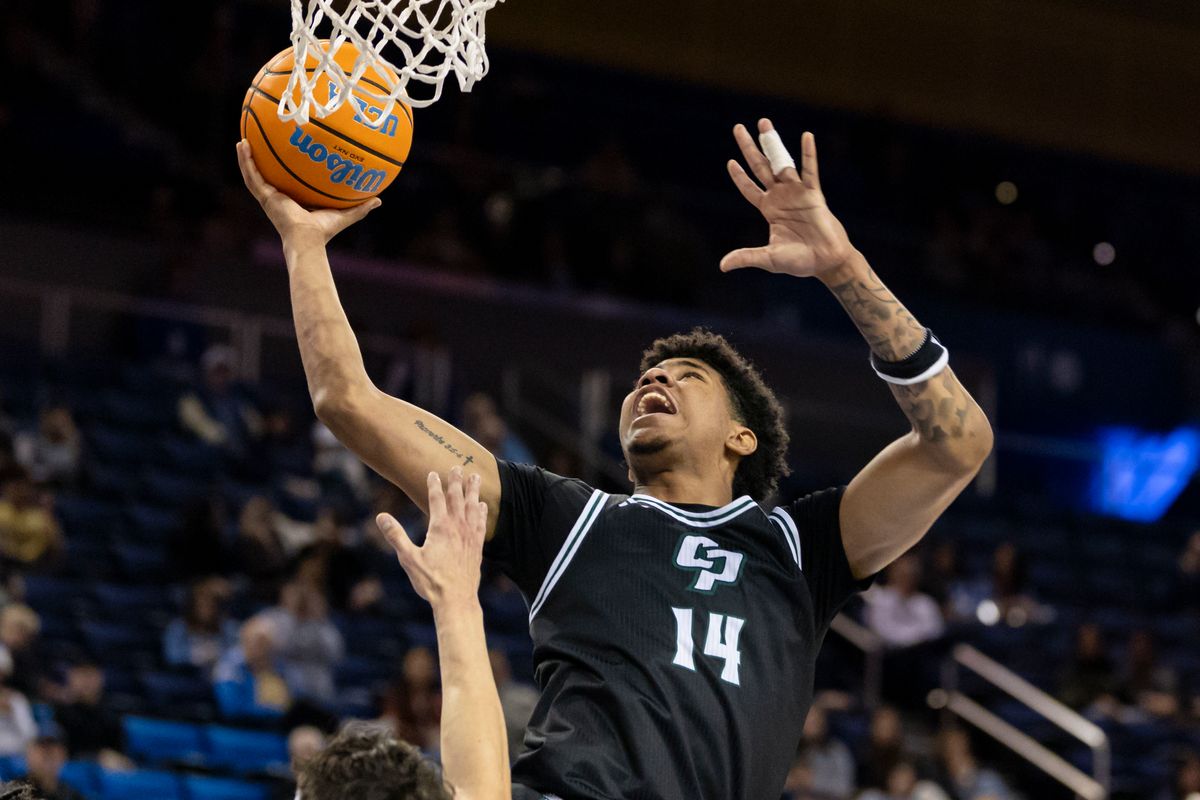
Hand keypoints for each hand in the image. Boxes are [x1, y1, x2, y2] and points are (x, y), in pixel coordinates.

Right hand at [236, 139, 380, 243]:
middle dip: (261, 160)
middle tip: (258, 142)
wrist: (309, 238)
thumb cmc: (324, 231)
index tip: (284, 155)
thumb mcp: (345, 214)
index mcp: (293, 201)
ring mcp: (269, 197)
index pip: (287, 182)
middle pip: (267, 175)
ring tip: (242, 140)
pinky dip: (245, 161)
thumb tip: (379, 199)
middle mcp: (278, 198)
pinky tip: (242, 145)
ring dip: (247, 157)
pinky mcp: (264, 196)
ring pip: (254, 173)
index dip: (284, 169)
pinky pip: (251, 175)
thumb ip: (361, 207)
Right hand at [377, 468, 486, 608]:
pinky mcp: (477, 546)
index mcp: (440, 528)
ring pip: (472, 507)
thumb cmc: (431, 581)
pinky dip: (481, 511)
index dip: (434, 485)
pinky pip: (481, 523)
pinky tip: (482, 506)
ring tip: (475, 477)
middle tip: (456, 467)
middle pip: (457, 498)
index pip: (437, 499)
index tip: (432, 473)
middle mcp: (457, 528)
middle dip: (456, 481)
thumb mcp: (408, 559)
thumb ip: (395, 536)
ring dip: (473, 491)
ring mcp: (470, 536)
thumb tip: (381, 517)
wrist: (456, 599)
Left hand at [721, 119, 855, 278]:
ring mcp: (797, 193)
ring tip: (763, 122)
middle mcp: (781, 196)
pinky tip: (806, 136)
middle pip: (760, 167)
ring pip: (781, 162)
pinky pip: (810, 170)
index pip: (749, 188)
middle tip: (738, 127)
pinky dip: (808, 154)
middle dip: (749, 148)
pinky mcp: (814, 194)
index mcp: (769, 209)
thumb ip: (746, 257)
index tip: (730, 161)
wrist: (826, 262)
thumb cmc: (799, 262)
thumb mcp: (768, 258)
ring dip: (772, 142)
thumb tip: (722, 266)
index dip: (740, 176)